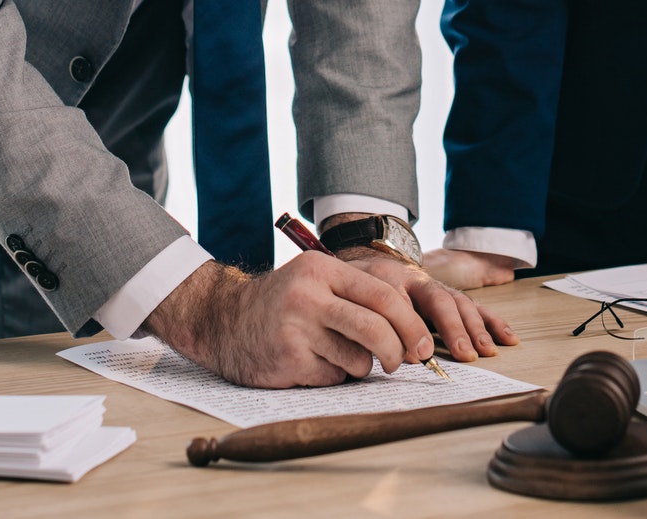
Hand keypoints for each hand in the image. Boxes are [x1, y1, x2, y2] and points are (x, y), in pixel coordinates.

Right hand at [141, 252, 435, 387]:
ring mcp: (296, 329)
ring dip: (359, 366)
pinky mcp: (287, 360)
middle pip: (376, 328)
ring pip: (358, 359)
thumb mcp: (315, 281)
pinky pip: (333, 377)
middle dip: (398, 351)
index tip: (424, 345)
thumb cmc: (283, 303)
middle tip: (401, 362)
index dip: (411, 324)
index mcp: (322, 270)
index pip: (383, 295)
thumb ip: (357, 295)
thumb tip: (413, 330)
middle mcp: (309, 296)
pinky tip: (312, 363)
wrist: (223, 320)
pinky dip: (333, 375)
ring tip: (338, 356)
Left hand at [340, 250, 519, 359]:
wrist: (370, 265)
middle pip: (440, 300)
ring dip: (477, 328)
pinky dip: (492, 322)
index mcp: (392, 280)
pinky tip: (508, 337)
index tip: (419, 356)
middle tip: (465, 354)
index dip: (412, 327)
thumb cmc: (363, 289)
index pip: (403, 300)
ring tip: (488, 350)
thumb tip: (406, 356)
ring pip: (460, 303)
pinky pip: (475, 307)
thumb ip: (379, 325)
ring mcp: (438, 288)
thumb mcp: (359, 300)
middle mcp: (420, 281)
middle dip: (454, 328)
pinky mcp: (452, 297)